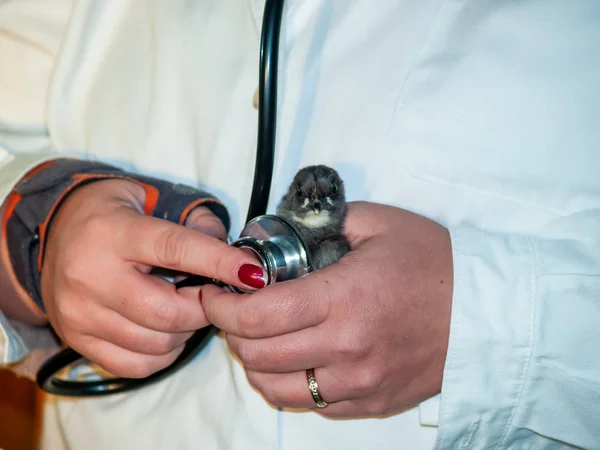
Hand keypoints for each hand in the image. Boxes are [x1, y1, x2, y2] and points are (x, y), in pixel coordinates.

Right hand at [41, 179, 265, 377]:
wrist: (50, 229)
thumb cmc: (110, 213)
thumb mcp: (148, 196)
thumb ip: (194, 219)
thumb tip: (233, 253)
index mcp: (112, 233)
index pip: (175, 249)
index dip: (220, 263)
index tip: (254, 274)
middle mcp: (90, 276)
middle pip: (167, 312)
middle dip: (204, 307)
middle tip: (209, 292)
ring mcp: (79, 314)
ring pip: (155, 344)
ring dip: (185, 331)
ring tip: (184, 306)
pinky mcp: (75, 340)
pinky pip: (135, 366)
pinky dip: (163, 354)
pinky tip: (165, 330)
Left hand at [201, 201, 452, 417]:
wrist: (487, 310)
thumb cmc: (436, 263)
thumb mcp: (378, 224)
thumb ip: (323, 223)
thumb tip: (282, 232)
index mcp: (343, 299)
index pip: (256, 317)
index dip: (221, 307)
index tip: (214, 293)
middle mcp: (346, 349)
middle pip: (257, 356)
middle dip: (231, 332)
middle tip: (234, 309)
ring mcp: (358, 383)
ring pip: (276, 388)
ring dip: (255, 362)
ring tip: (260, 335)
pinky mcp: (370, 402)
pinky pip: (310, 404)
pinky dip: (289, 382)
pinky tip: (297, 357)